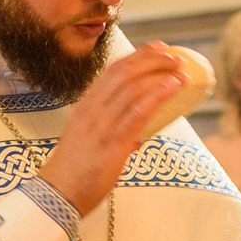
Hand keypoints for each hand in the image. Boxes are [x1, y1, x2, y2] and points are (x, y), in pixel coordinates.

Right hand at [37, 43, 194, 216]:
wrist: (59, 192)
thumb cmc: (76, 170)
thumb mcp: (88, 139)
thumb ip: (110, 130)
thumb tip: (139, 132)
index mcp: (86, 106)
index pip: (112, 71)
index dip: (137, 56)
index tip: (156, 49)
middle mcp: (93, 110)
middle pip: (125, 73)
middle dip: (152, 59)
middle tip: (174, 56)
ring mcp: (102, 125)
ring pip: (133, 88)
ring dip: (160, 74)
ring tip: (180, 70)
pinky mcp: (113, 143)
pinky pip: (139, 112)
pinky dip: (158, 95)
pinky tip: (173, 87)